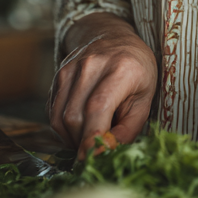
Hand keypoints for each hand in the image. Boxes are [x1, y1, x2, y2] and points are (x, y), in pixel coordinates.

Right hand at [49, 14, 157, 158]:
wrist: (114, 37)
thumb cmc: (137, 71)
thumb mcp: (145, 99)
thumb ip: (129, 129)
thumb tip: (107, 154)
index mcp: (121, 69)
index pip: (98, 107)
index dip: (92, 138)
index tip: (92, 159)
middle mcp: (91, 65)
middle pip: (75, 117)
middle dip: (83, 142)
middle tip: (98, 148)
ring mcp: (70, 68)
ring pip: (59, 117)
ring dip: (71, 137)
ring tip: (90, 135)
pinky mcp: (58, 74)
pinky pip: (53, 111)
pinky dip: (63, 127)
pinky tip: (80, 124)